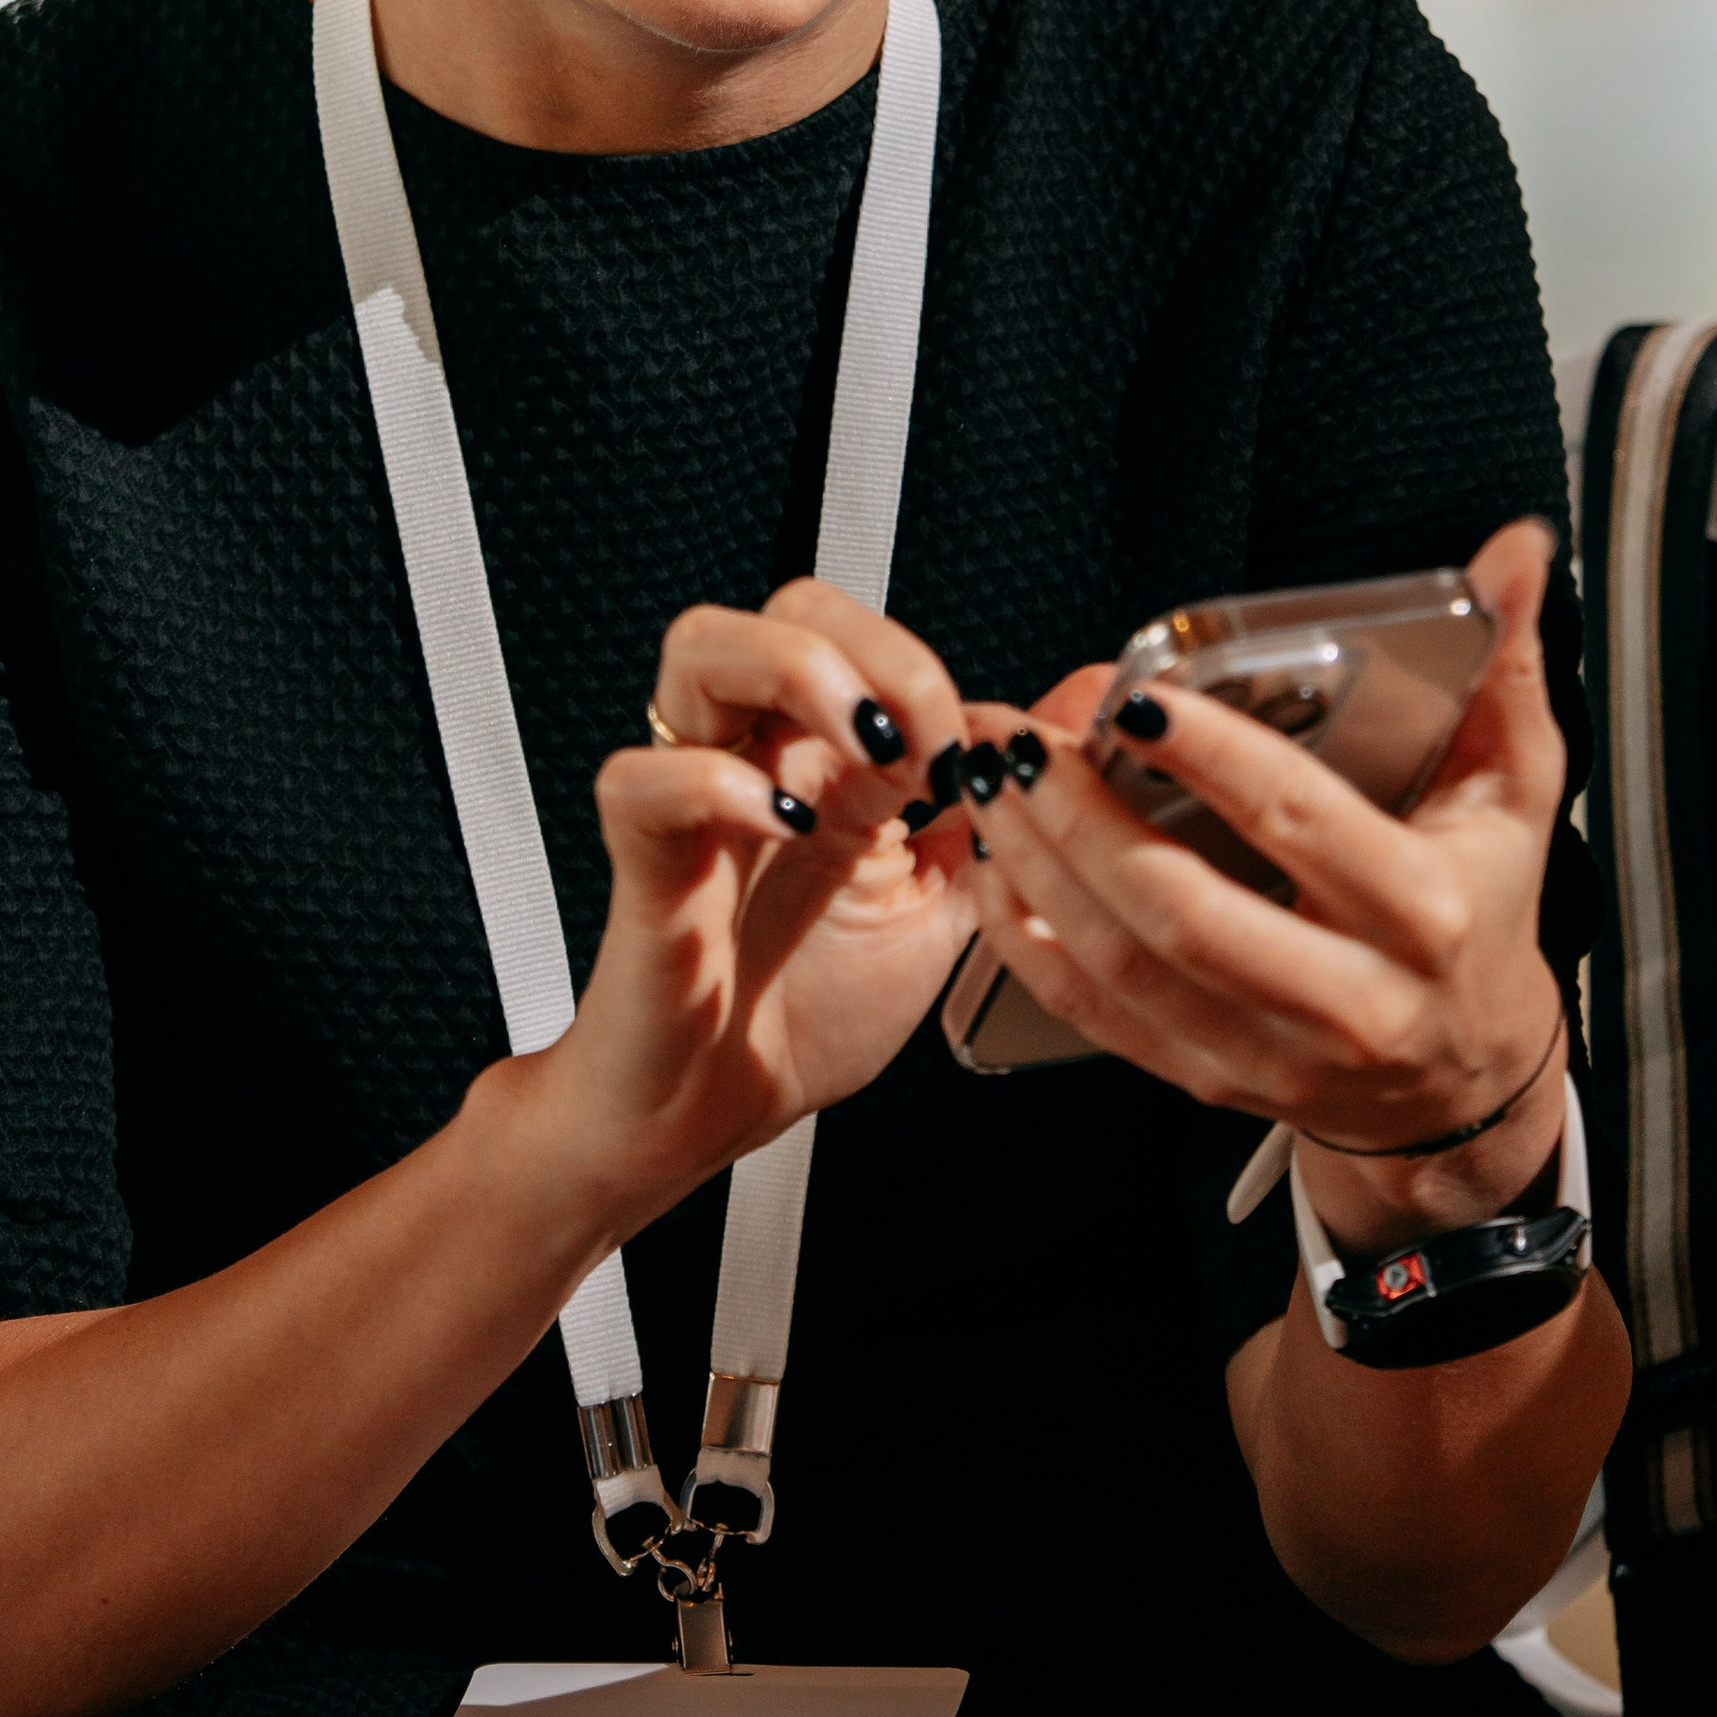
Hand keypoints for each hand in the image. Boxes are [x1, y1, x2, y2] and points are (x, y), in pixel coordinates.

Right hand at [523, 582, 978, 1238]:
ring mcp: (695, 798)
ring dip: (797, 672)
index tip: (976, 759)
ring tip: (859, 750)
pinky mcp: (644, 861)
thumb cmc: (807, 1013)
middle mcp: (760, 756)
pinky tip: (781, 825)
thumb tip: (1076, 718)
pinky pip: (640, 778)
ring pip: (701, 647)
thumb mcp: (945, 906)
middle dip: (873, 651)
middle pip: (789, 605)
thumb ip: (1003, 813)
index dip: (925, 672)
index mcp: (829, 759)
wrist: (720, 1111)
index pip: (865, 632)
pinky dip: (712, 783)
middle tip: (920, 745)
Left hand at [964, 520, 1570, 1241]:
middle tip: (1024, 740)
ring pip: (1124, 965)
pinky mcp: (1210, 1079)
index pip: (1298, 822)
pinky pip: (1094, 1016)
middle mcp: (1349, 998)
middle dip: (1083, 816)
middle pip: (1184, 910)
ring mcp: (1272, 1053)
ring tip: (992, 784)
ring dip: (1037, 869)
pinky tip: (1000, 868)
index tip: (1138, 701)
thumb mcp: (1516, 790)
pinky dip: (1030, 941)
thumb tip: (1514, 554)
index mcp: (1422, 913)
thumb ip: (1503, 665)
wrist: (1468, 1080)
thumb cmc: (1481, 911)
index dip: (1211, 758)